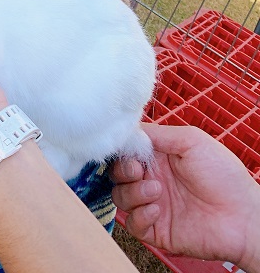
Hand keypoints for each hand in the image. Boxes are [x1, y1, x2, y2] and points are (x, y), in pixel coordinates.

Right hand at [111, 123, 259, 269]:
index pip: (127, 151)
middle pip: (118, 174)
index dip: (123, 150)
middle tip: (138, 171)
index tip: (128, 150)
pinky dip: (139, 215)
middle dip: (123, 170)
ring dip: (133, 192)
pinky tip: (156, 209)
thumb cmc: (225, 176)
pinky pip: (133, 223)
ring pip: (121, 197)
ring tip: (157, 191)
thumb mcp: (192, 141)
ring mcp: (155, 205)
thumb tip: (131, 129)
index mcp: (160, 158)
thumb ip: (159, 133)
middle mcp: (154, 180)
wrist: (242, 216)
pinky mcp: (157, 230)